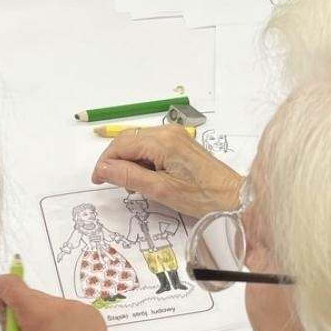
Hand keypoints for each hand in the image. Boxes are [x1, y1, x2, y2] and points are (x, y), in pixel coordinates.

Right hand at [0, 275, 116, 330]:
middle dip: (20, 307)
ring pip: (50, 303)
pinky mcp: (93, 312)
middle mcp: (60, 304)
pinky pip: (67, 309)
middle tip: (20, 329)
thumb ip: (8, 327)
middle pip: (31, 295)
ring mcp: (79, 306)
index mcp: (38, 315)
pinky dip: (60, 319)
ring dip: (42, 314)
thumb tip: (4, 307)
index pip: (11, 285)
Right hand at [92, 125, 242, 217]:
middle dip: (116, 161)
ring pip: (138, 143)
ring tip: (133, 185)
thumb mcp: (160, 190)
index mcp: (162, 141)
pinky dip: (142, 160)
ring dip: (129, 162)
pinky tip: (146, 178)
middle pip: (128, 140)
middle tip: (112, 184)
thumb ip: (129, 177)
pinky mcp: (180, 142)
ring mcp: (175, 135)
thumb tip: (103, 169)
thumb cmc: (201, 196)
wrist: (232, 197)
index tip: (97, 180)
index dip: (105, 162)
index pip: (121, 145)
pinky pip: (151, 146)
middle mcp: (167, 132)